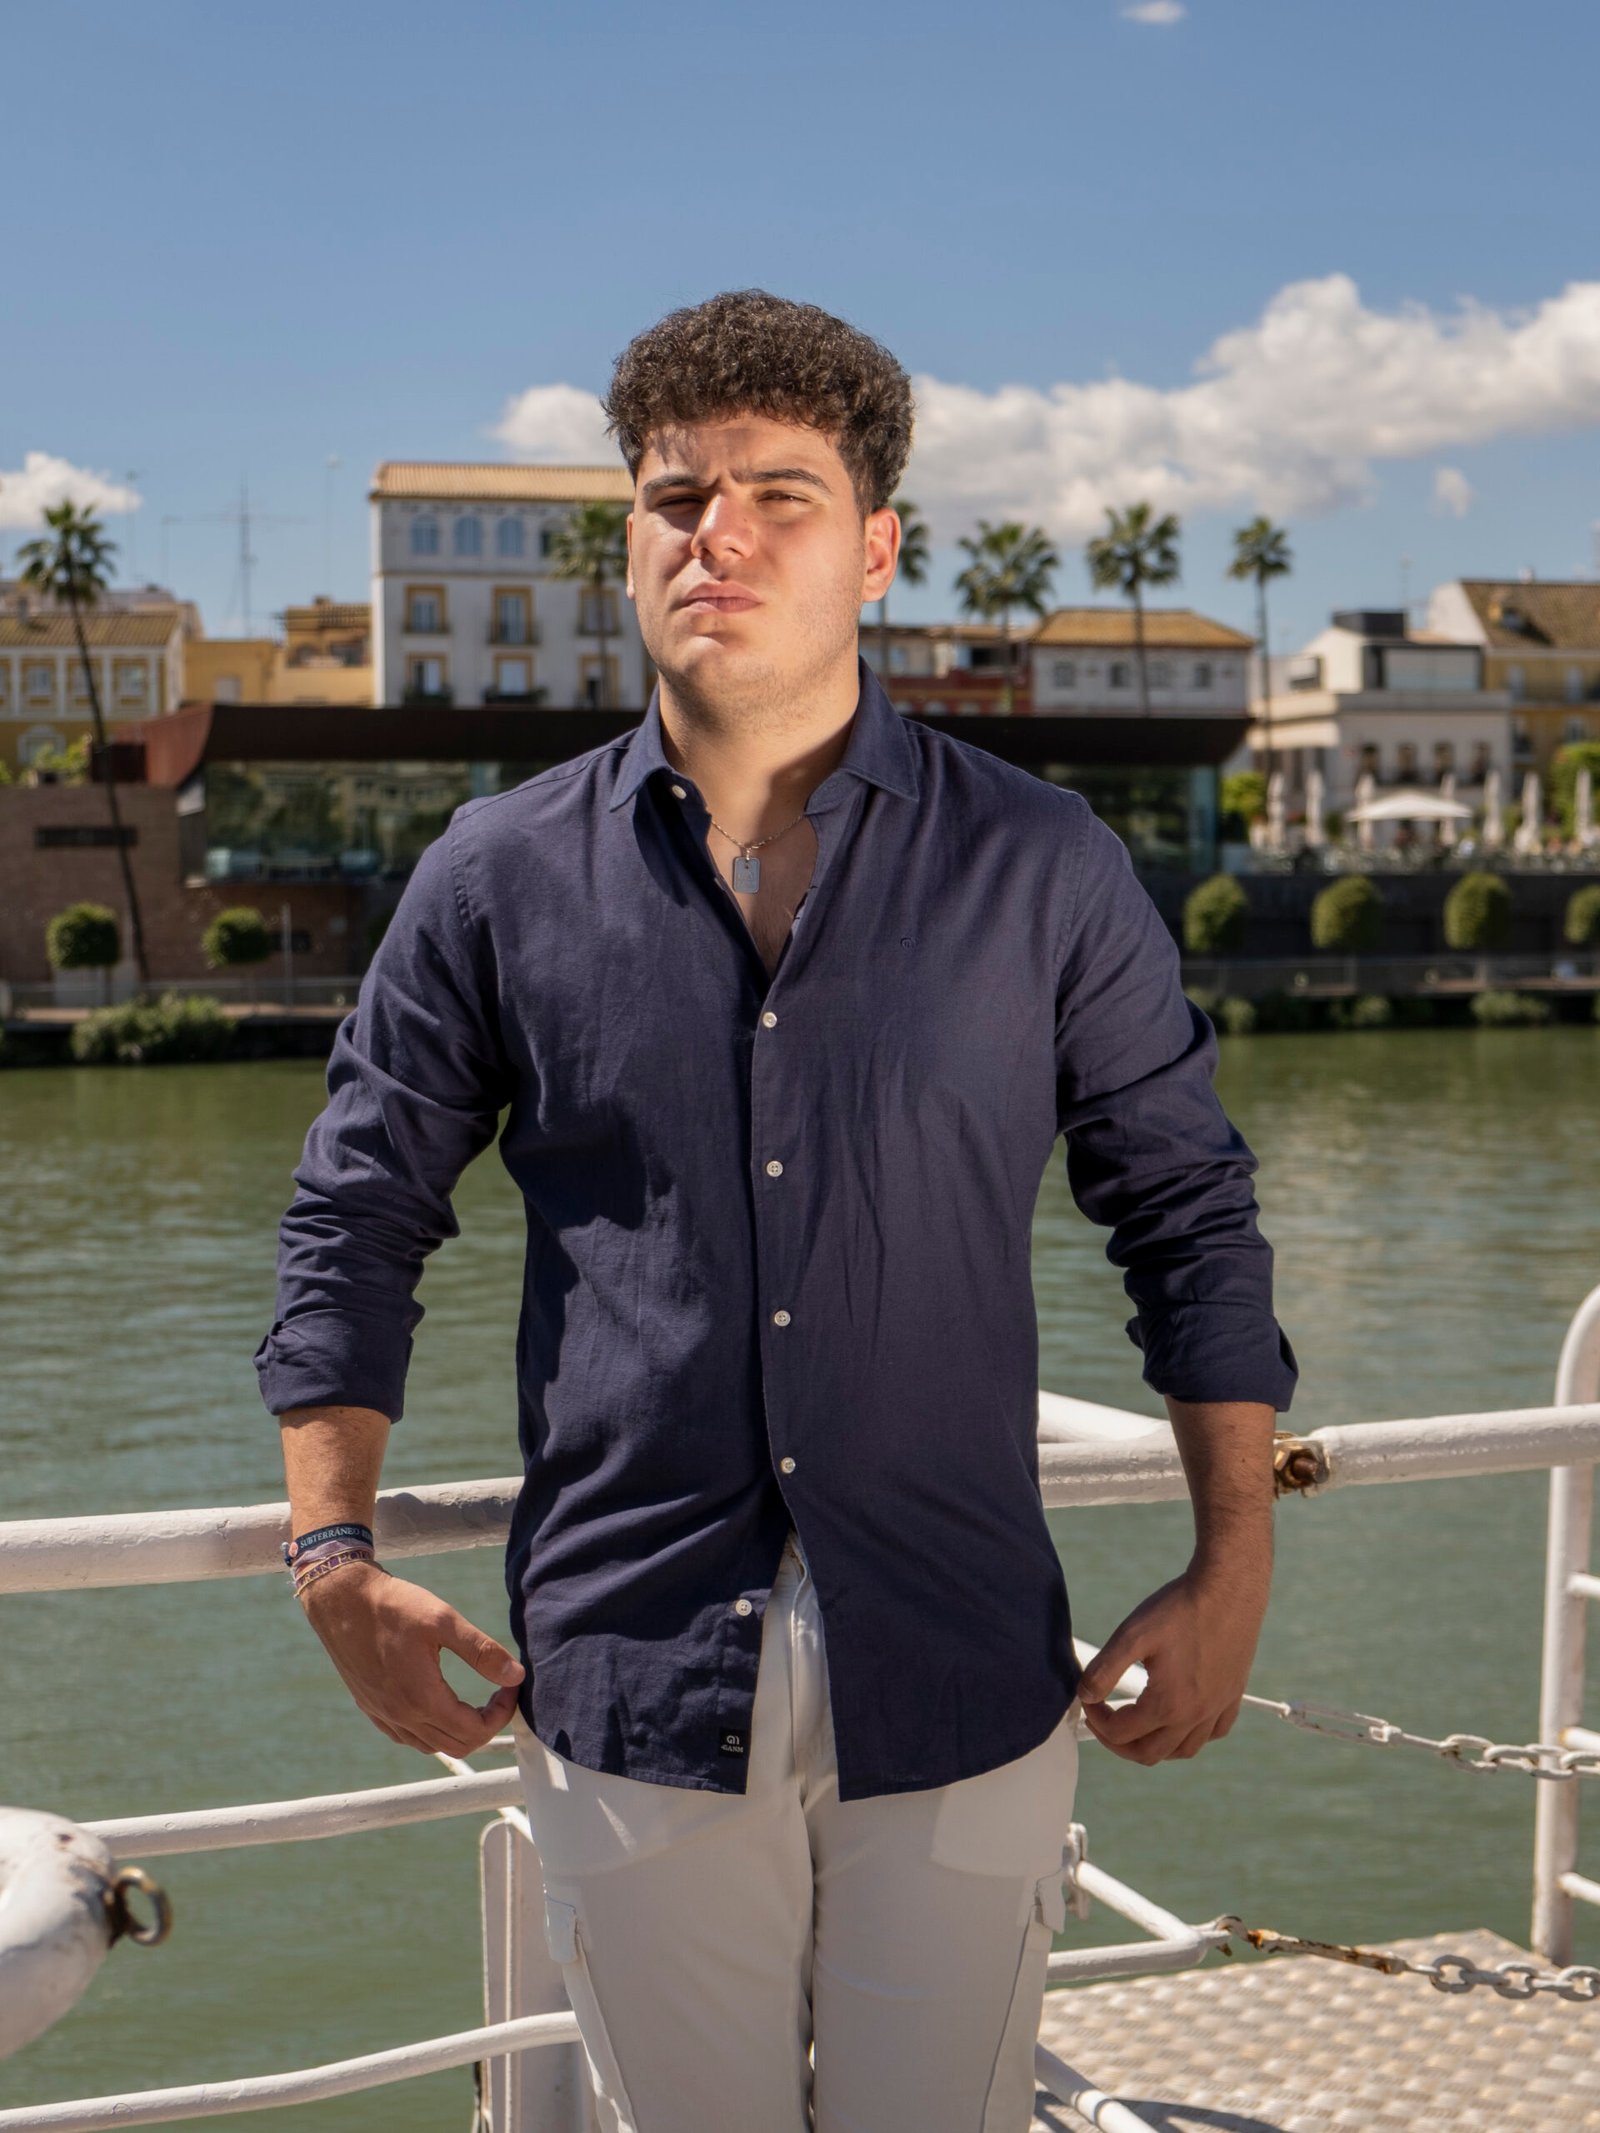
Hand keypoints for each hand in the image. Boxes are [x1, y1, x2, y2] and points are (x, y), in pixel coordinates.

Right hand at [300, 1561, 525, 1755]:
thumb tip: (516, 1675)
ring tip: (475, 1701)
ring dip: (460, 1731)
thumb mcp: (444, 1620)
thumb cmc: (393, 1605)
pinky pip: (407, 1737)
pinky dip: (432, 1731)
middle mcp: (401, 1715)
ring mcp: (383, 1714)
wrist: (341, 1600)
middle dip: (487, 1724)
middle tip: (498, 1692)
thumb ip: (482, 1651)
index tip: (510, 1685)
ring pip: (432, 1745)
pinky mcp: (371, 1707)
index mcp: (422, 1698)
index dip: (502, 1713)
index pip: (475, 1730)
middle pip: (458, 1745)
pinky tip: (440, 1705)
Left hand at [1075, 1560, 1267, 1765]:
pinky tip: (1180, 1718)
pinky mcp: (1232, 1695)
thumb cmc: (1180, 1608)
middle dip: (1118, 1742)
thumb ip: (1104, 1669)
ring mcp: (1218, 1708)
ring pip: (1183, 1750)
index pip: (1120, 1733)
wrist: (1229, 1589)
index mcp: (1168, 1705)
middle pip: (1149, 1753)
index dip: (1096, 1720)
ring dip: (1154, 1745)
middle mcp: (1196, 1716)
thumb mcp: (1132, 1634)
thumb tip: (1085, 1695)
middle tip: (1103, 1720)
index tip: (1088, 1700)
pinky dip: (1191, 1735)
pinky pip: (1213, 1733)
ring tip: (1136, 1724)